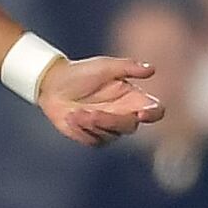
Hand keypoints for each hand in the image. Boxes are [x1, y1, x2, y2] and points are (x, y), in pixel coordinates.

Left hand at [37, 54, 164, 145]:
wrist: (53, 85)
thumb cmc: (81, 73)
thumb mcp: (105, 66)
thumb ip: (128, 67)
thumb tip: (152, 69)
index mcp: (132, 97)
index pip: (154, 111)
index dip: (153, 114)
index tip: (141, 113)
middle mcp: (124, 114)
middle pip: (130, 126)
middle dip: (110, 120)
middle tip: (89, 112)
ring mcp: (109, 128)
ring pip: (111, 135)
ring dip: (91, 124)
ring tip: (74, 111)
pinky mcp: (93, 137)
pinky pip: (94, 141)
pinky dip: (81, 130)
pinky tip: (70, 117)